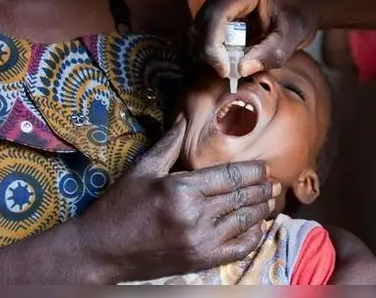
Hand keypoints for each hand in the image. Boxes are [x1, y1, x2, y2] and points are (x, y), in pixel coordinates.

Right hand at [77, 120, 280, 281]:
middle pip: (241, 198)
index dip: (253, 171)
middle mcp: (195, 216)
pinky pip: (237, 249)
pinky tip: (257, 227)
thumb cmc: (119, 207)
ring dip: (261, 210)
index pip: (231, 176)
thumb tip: (185, 115)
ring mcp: (199, 241)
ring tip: (270, 200)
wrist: (100, 251)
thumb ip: (170, 143)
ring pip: (244, 222)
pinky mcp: (199, 261)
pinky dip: (251, 237)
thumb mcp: (143, 169)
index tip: (265, 167)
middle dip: (262, 189)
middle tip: (275, 182)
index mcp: (182, 189)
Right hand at [192, 0, 319, 78]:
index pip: (216, 16)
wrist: (305, 3)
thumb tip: (241, 70)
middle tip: (227, 73)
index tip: (224, 71)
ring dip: (209, 50)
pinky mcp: (219, 3)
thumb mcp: (293, 37)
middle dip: (210, 52)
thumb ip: (270, 53)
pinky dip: (212, 46)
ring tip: (229, 66)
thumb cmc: (301, 17)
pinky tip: (227, 59)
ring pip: (200, 27)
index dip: (213, 46)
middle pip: (203, 22)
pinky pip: (205, 28)